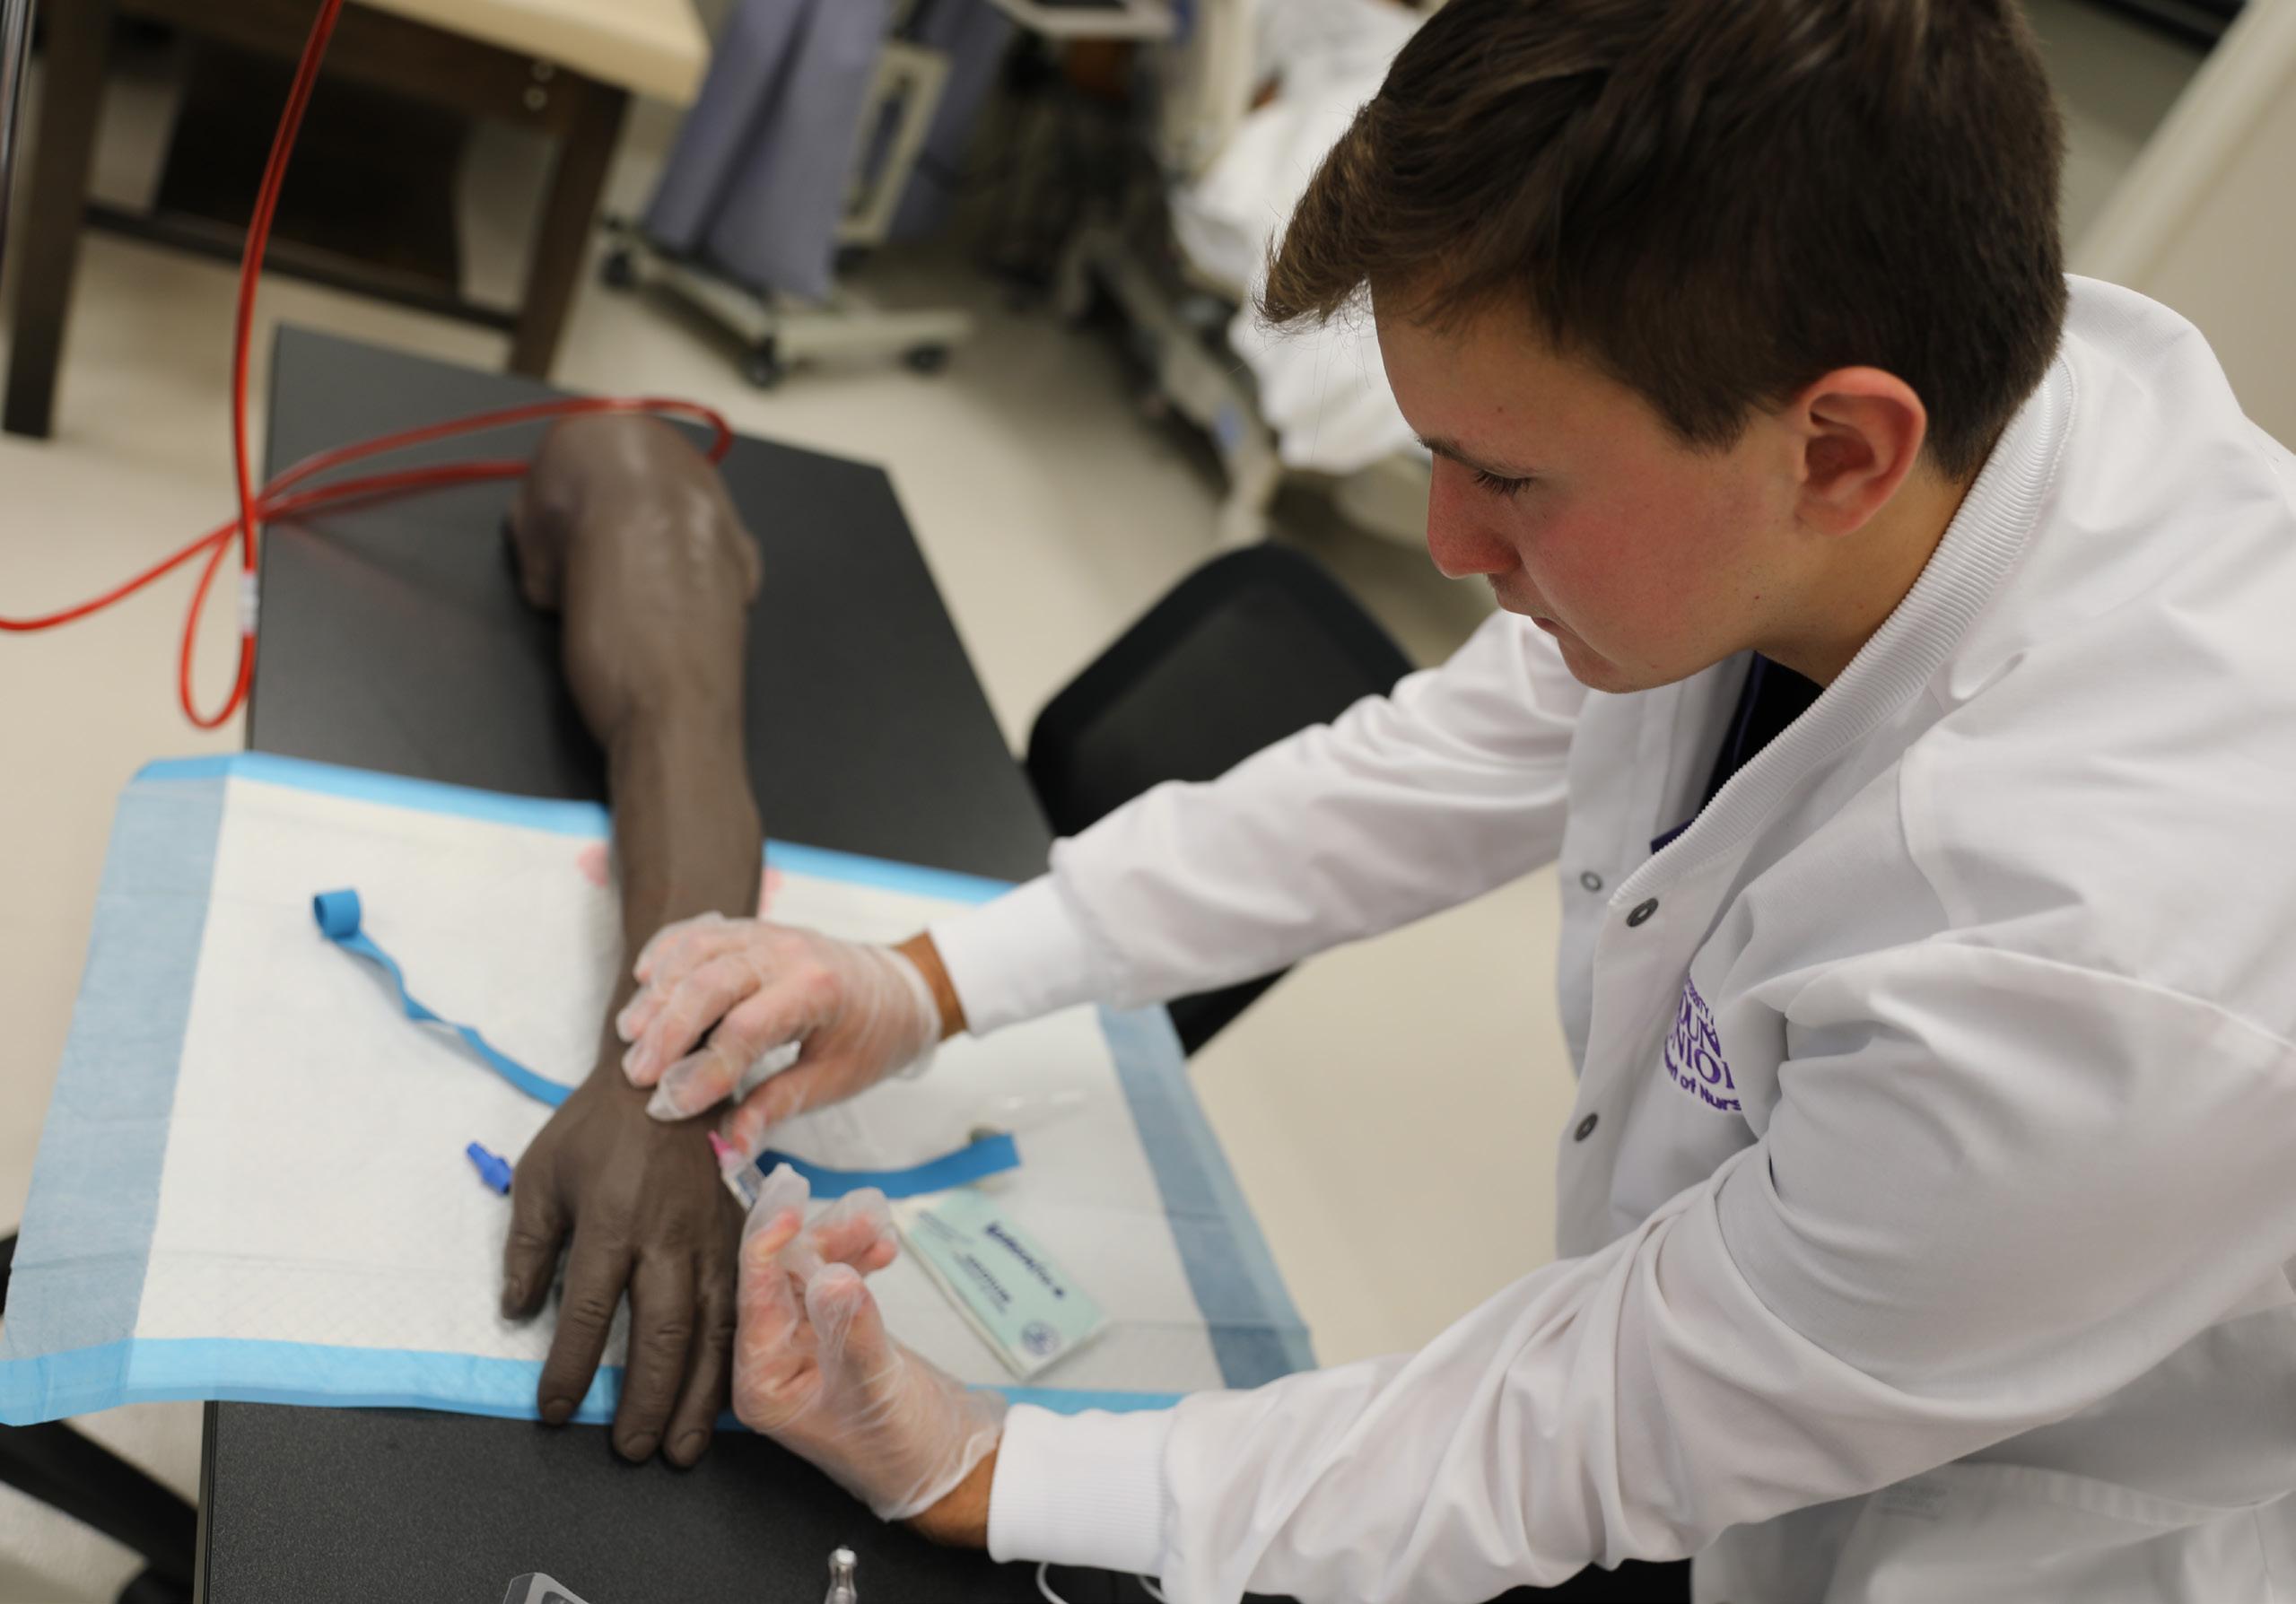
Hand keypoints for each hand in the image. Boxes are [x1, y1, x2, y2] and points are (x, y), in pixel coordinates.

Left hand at [501, 1068, 736, 1464]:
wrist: (671, 1073)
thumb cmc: (597, 1128)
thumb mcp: (541, 1176)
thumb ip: (527, 1248)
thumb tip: (517, 1313)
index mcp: (611, 1220)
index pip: (586, 1313)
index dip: (569, 1369)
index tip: (555, 1410)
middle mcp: (668, 1235)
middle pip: (661, 1331)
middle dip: (645, 1400)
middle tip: (632, 1449)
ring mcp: (714, 1236)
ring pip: (714, 1327)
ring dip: (698, 1394)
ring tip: (682, 1446)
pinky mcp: (741, 1234)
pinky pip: (746, 1304)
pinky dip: (737, 1356)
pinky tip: (727, 1395)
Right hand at [617, 916, 941, 1156]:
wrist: (901, 987)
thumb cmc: (873, 1037)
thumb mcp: (836, 1080)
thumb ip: (777, 1107)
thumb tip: (729, 1148)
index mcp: (818, 991)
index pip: (745, 1029)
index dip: (702, 1070)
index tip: (668, 1107)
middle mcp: (788, 952)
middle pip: (709, 983)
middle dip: (667, 1032)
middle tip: (636, 1076)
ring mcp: (767, 933)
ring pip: (695, 951)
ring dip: (657, 993)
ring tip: (630, 1037)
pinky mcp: (752, 929)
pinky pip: (699, 931)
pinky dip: (666, 952)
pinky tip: (643, 982)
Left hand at [734, 1168, 1006, 1521]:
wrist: (943, 1465)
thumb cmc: (899, 1446)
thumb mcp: (874, 1385)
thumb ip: (853, 1328)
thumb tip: (833, 1274)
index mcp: (762, 1381)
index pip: (754, 1298)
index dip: (769, 1245)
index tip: (790, 1204)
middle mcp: (773, 1359)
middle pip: (781, 1277)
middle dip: (817, 1239)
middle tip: (853, 1208)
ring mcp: (804, 1345)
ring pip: (810, 1273)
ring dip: (841, 1244)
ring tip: (876, 1224)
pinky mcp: (834, 1335)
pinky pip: (835, 1283)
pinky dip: (858, 1261)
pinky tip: (882, 1248)